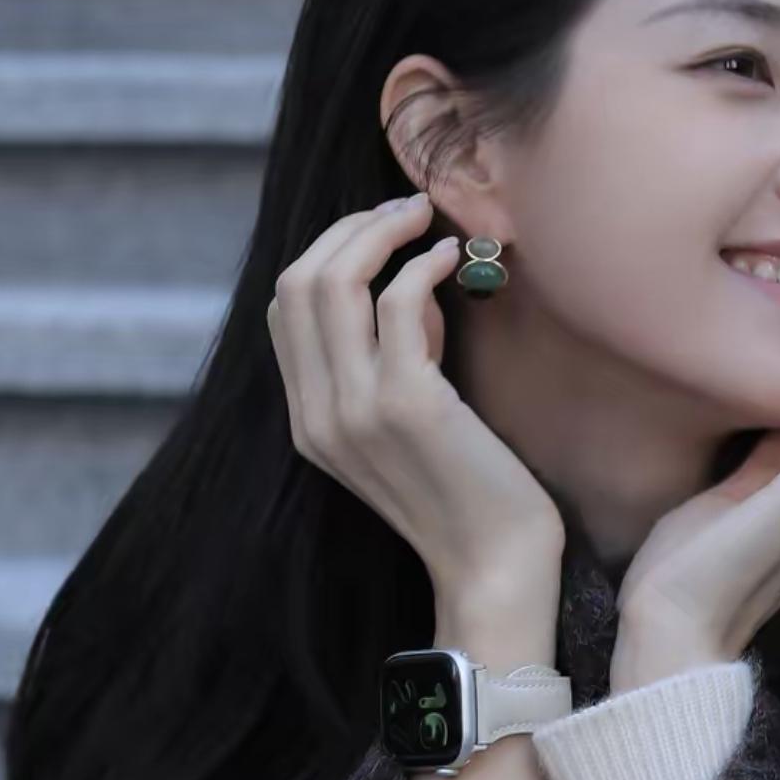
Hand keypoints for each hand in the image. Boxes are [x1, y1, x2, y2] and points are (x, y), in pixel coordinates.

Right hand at [266, 192, 565, 599]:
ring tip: (425, 220)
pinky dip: (422, 265)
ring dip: (381, 232)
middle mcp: (319, 414)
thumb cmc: (471, 497)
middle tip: (404, 209)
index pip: (284, 308)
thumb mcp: (408, 428)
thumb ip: (391, 366)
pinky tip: (452, 260)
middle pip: (298, 282)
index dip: (327, 253)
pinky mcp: (408, 404)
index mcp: (309, 423)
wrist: (495, 570)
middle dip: (349, 229)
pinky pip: (398, 302)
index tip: (379, 234)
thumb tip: (404, 290)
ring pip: (334, 282)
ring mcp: (356, 410)